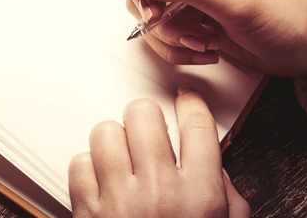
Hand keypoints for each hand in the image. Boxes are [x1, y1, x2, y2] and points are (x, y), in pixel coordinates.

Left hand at [69, 90, 249, 217]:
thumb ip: (227, 197)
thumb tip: (212, 163)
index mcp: (199, 197)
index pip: (197, 126)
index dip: (191, 104)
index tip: (186, 100)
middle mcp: (159, 191)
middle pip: (143, 115)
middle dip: (145, 119)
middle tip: (148, 134)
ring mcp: (119, 200)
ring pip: (105, 131)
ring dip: (113, 141)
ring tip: (122, 159)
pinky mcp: (88, 212)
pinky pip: (79, 162)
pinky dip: (88, 168)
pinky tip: (102, 184)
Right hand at [124, 0, 306, 75]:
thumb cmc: (290, 16)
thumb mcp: (239, 0)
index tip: (153, 8)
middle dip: (158, 12)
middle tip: (186, 30)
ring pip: (143, 5)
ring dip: (167, 33)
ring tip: (202, 40)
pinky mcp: (184, 8)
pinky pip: (156, 27)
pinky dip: (173, 45)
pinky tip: (203, 47)